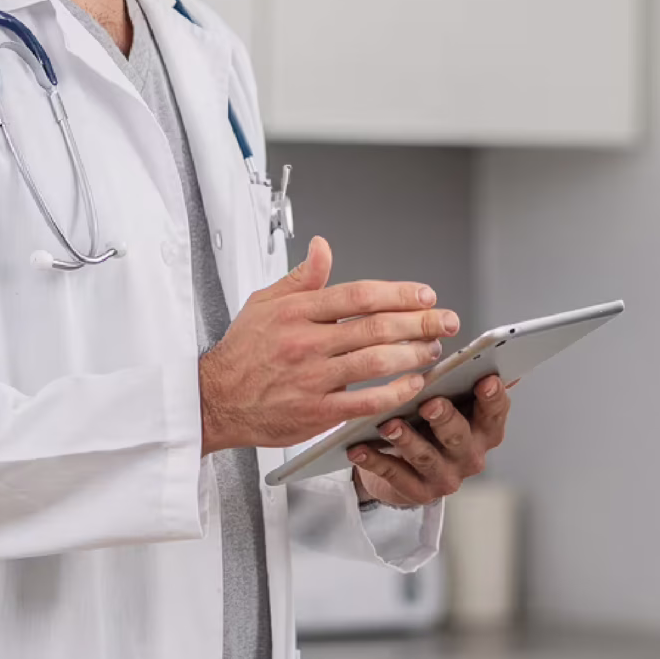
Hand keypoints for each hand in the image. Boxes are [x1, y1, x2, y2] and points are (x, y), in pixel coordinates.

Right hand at [198, 237, 458, 452]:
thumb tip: (323, 246)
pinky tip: (414, 385)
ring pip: (376, 362)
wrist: (214, 399)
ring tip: (433, 349)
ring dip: (413, 355)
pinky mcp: (316, 411)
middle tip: (445, 321)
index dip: (399, 294)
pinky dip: (395, 392)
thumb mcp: (264, 303)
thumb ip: (302, 277)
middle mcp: (306, 342)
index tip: (425, 295)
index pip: (359, 295)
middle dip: (420, 322)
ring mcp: (312, 378)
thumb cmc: (243, 352)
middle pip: (376, 327)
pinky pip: (366, 401)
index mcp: (297, 311)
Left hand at [348, 374, 512, 506]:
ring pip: (424, 457)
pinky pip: (393, 475)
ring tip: (388, 425)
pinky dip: (374, 461)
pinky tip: (357, 448)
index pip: (495, 412)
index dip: (493, 397)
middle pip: (459, 436)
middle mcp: (470, 456)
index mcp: (485, 430)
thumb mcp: (456, 405)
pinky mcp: (417, 492)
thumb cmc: (436, 426)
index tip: (486, 379)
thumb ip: (467, 382)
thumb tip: (490, 356)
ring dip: (406, 440)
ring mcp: (444, 476)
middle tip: (430, 403)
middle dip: (445, 418)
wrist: (413, 470)